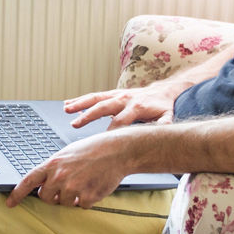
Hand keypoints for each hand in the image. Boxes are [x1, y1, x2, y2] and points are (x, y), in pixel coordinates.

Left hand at [5, 130, 132, 208]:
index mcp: (53, 164)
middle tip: (68, 186)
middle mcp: (59, 176)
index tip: (10, 203)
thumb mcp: (68, 154)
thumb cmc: (94, 150)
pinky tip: (94, 186)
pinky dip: (87, 200)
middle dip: (54, 196)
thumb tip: (46, 185)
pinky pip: (81, 207)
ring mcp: (73, 187)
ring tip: (85, 181)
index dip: (17, 194)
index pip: (28, 181)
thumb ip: (55, 169)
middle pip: (46, 198)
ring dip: (73, 198)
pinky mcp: (87, 197)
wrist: (117, 150)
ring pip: (65, 204)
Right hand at [64, 79, 183, 128]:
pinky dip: (80, 100)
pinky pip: (94, 96)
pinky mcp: (112, 93)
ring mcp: (117, 95)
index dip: (110, 132)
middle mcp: (124, 99)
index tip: (100, 142)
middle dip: (88, 116)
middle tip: (75, 124)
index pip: (120, 121)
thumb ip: (163, 124)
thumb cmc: (162, 107)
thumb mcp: (167, 116)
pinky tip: (68, 103)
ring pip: (95, 98)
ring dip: (80, 104)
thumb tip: (160, 133)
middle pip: (103, 107)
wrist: (163, 90)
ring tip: (66, 109)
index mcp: (137, 106)